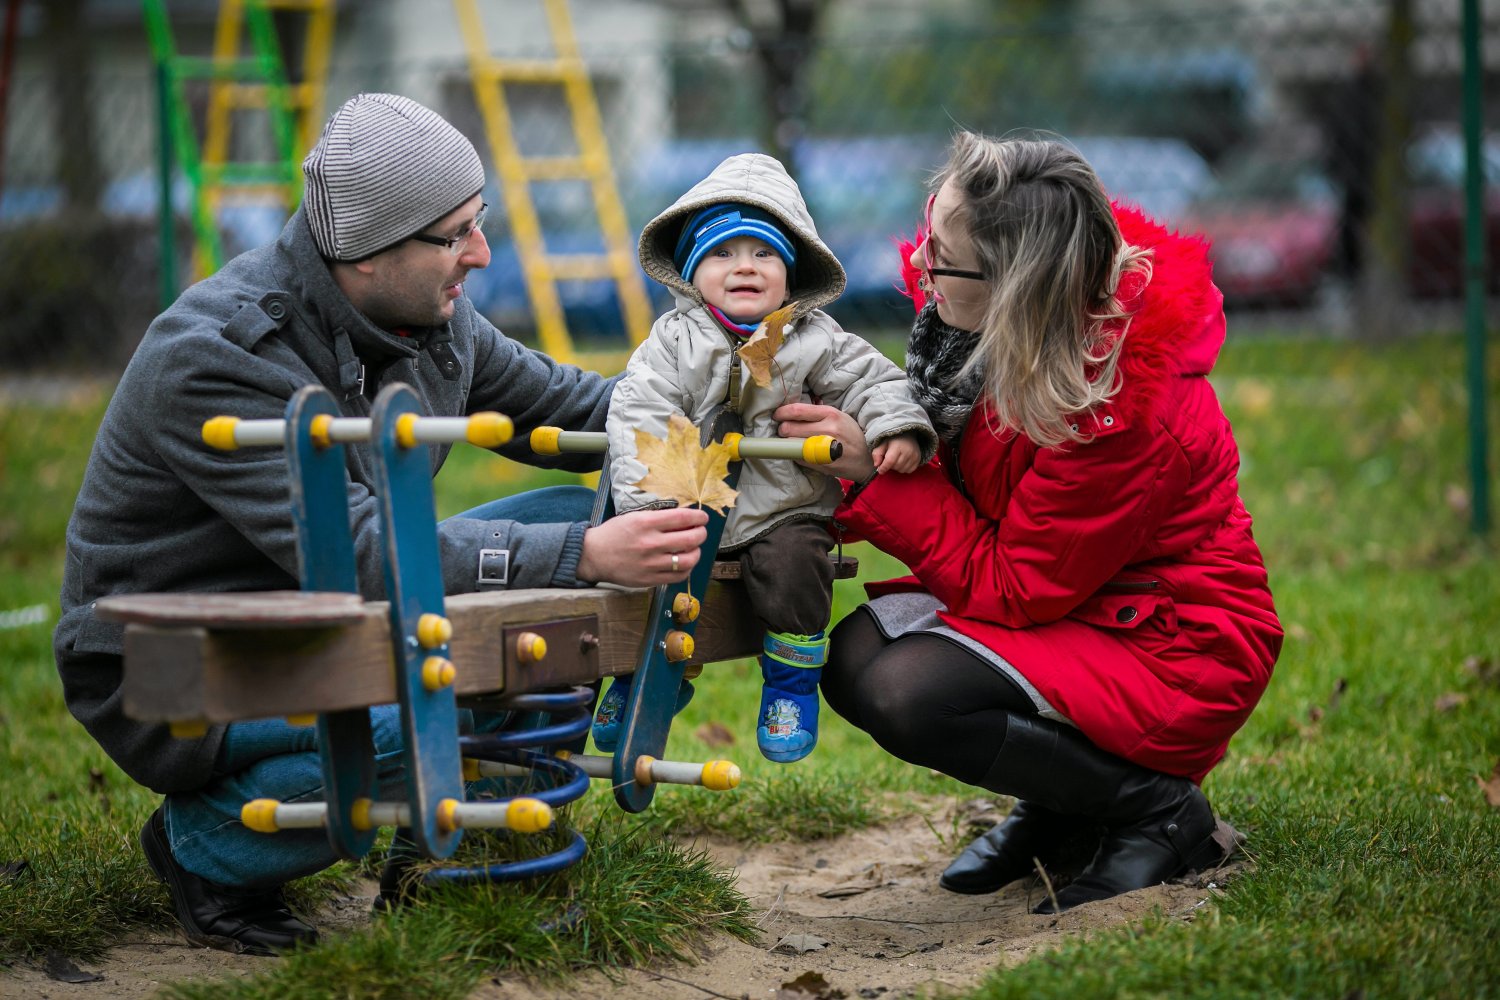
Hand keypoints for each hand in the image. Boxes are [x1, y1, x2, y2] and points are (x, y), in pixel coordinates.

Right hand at [576, 506, 708, 587]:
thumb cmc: (614, 534)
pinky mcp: (649, 579)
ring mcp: (651, 564)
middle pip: (690, 539)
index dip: (698, 517)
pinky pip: (678, 576)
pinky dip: (687, 569)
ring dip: (696, 552)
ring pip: (687, 560)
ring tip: (694, 548)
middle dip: (701, 533)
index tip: (703, 518)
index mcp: (645, 523)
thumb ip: (658, 518)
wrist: (594, 555)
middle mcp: (650, 543)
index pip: (682, 518)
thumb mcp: (634, 517)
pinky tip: (684, 562)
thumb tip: (684, 518)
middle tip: (701, 531)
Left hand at [773, 402, 875, 481]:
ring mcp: (824, 448)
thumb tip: (792, 409)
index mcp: (830, 414)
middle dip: (782, 429)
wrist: (866, 459)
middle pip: (789, 428)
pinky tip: (801, 452)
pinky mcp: (821, 463)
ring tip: (793, 441)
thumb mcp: (839, 416)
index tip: (777, 415)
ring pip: (791, 444)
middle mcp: (827, 429)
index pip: (797, 410)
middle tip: (785, 430)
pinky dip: (795, 454)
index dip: (781, 412)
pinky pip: (798, 457)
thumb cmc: (851, 434)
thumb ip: (817, 412)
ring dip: (787, 443)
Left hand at [872, 434, 922, 474]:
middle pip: (896, 466)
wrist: (908, 436)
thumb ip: (877, 454)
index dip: (884, 467)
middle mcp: (908, 451)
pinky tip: (902, 462)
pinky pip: (909, 471)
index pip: (890, 461)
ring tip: (896, 459)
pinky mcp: (918, 459)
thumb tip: (876, 465)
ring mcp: (914, 456)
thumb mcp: (882, 444)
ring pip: (902, 470)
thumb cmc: (893, 440)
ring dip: (896, 468)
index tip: (880, 470)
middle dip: (890, 466)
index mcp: (897, 446)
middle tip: (889, 460)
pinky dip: (903, 468)